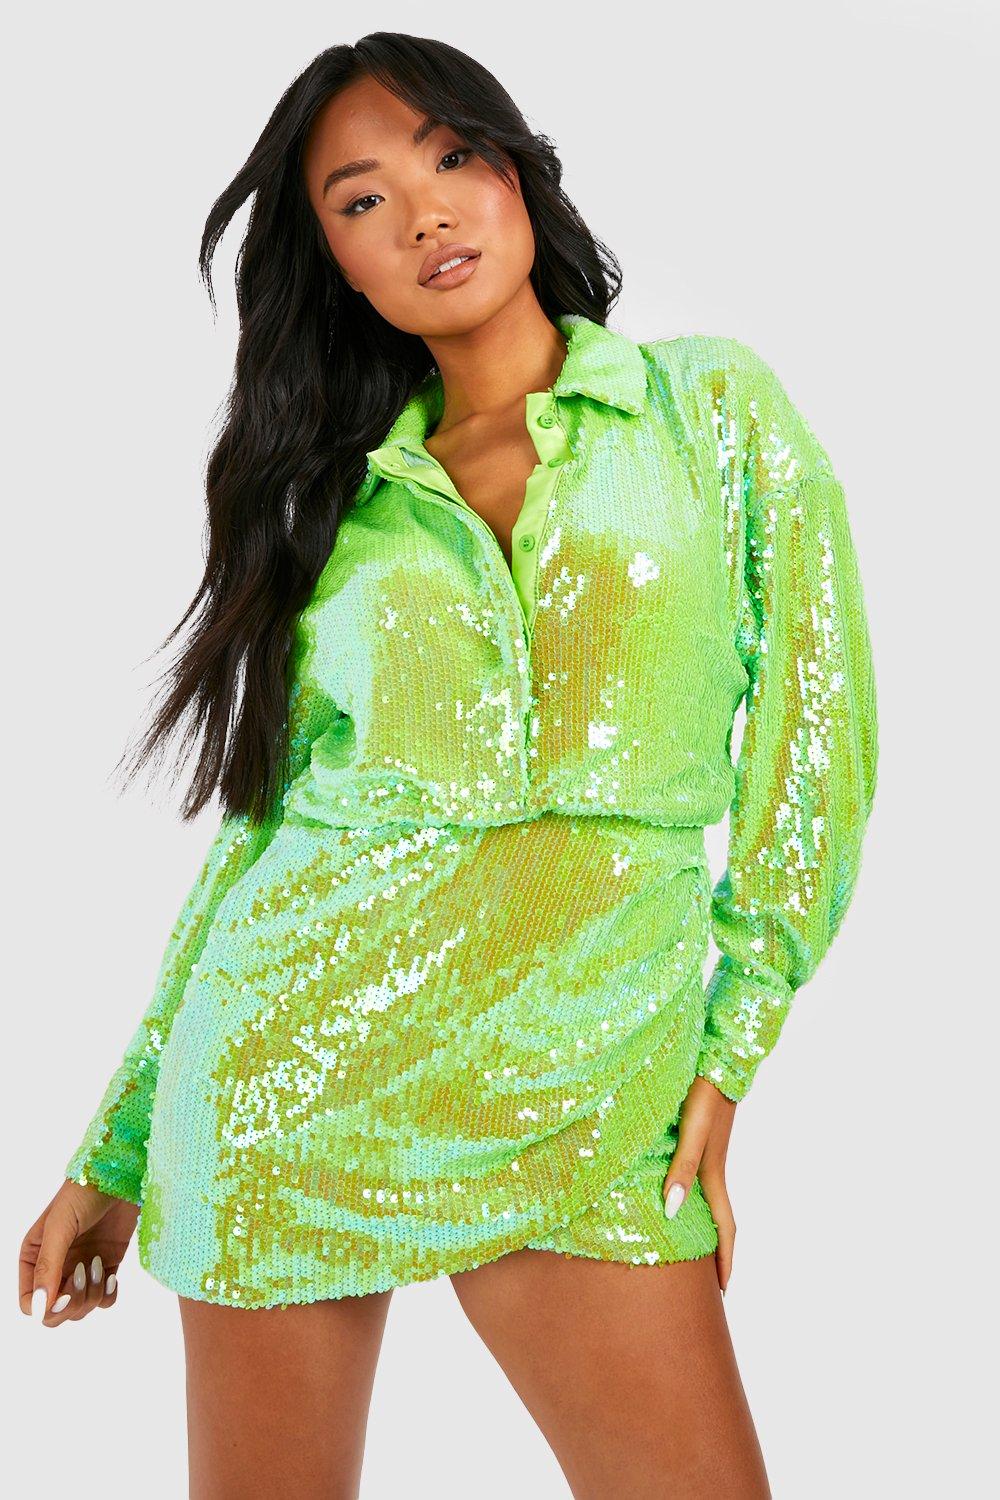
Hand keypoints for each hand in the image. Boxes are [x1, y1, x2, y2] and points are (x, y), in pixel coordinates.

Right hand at [19, 1180, 138, 1325]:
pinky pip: (104, 1299)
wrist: (123, 1175)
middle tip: (85, 1274)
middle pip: (54, 1312)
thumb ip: (47, 1266)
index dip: (46, 1307)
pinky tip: (111, 1274)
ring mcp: (81, 1268)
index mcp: (34, 1257)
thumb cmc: (85, 1192)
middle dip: (71, 1304)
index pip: (30, 1303)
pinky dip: (108, 1294)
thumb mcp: (60, 1225)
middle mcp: (56, 1267)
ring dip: (91, 1296)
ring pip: (80, 1309)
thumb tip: (39, 1308)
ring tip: (99, 1265)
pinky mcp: (106, 1266)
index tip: (65, 1293)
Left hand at [661, 1075, 737, 1293]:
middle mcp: (712, 1165)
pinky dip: (689, 1194)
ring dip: (702, 1223)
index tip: (723, 1291)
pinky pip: (696, 1175)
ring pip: (706, 1197)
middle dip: (715, 1250)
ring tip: (688, 1244)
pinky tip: (673, 1190)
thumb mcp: (692, 1131)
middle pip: (718, 1218)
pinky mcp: (700, 1133)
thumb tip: (670, 1211)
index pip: (725, 1227)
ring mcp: (708, 1150)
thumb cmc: (703, 1092)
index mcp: (712, 1172)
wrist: (717, 1054)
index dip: (725, 1259)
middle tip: (705, 1279)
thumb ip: (681, 1168)